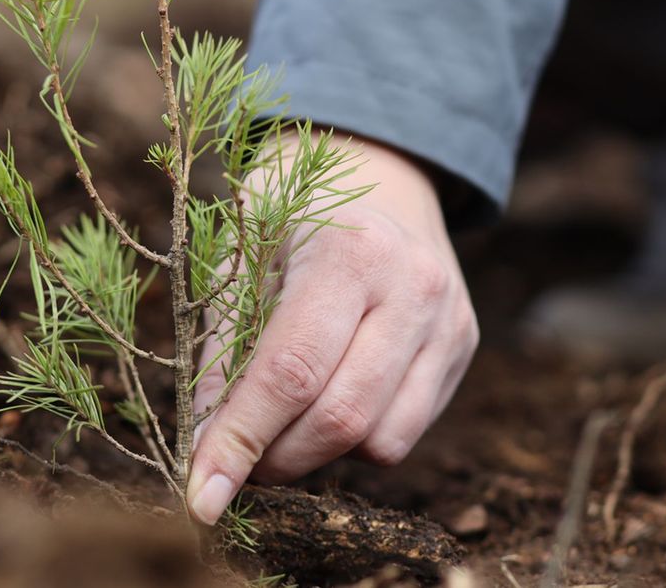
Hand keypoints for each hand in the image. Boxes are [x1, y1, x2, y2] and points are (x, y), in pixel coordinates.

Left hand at [185, 135, 478, 524]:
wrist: (378, 169)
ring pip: (380, 439)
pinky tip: (332, 397)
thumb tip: (203, 450)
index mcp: (349, 252)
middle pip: (341, 417)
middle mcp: (413, 287)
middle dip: (275, 459)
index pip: (291, 373)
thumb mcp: (240, 258)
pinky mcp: (464, 345)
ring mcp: (449, 319)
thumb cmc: (292, 212)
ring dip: (318, 454)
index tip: (201, 497)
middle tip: (234, 461)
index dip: (241, 441)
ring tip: (283, 420)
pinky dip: (358, 438)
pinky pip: (406, 430)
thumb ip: (223, 353)